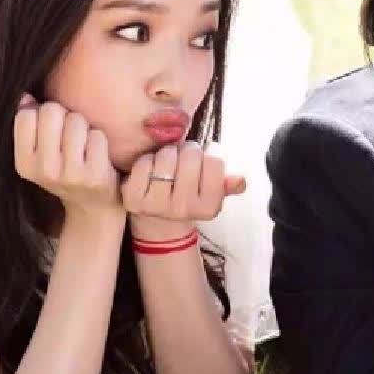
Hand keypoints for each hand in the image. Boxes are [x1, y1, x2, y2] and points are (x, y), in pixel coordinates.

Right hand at [13, 93, 124, 224]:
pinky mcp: (95, 176)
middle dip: (65, 116)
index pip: (25, 116)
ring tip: (84, 145)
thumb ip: (30, 126)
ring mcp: (70, 175)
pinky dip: (100, 139)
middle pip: (52, 112)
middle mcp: (44, 170)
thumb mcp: (40, 155)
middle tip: (71, 135)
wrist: (94, 207)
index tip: (51, 128)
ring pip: (76, 120)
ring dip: (84, 127)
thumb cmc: (66, 170)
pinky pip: (98, 135)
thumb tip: (26, 97)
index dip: (42, 113)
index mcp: (24, 163)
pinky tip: (98, 156)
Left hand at [121, 141, 246, 240]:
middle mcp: (184, 209)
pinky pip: (143, 163)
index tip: (203, 162)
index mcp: (209, 207)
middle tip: (183, 160)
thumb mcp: (211, 193)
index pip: (215, 162)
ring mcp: (157, 205)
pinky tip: (150, 171)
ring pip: (167, 156)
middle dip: (187, 151)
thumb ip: (226, 184)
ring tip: (168, 165)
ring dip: (167, 154)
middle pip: (191, 155)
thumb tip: (240, 181)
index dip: (209, 155)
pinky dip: (147, 161)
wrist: (158, 222)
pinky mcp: (133, 199)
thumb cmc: (188, 197)